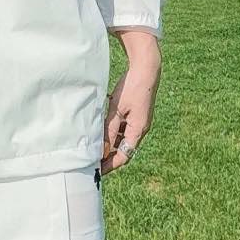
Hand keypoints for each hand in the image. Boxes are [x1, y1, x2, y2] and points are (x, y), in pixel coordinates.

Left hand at [100, 57, 159, 175]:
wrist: (146, 69)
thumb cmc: (131, 88)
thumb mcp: (116, 110)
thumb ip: (109, 131)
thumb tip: (102, 150)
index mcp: (138, 130)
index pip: (124, 156)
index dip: (110, 165)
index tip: (98, 170)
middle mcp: (141, 129)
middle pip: (124, 149)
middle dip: (109, 156)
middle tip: (93, 160)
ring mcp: (139, 121)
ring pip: (123, 139)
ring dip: (110, 143)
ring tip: (94, 146)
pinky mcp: (136, 114)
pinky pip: (124, 128)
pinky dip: (113, 132)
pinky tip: (102, 129)